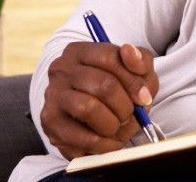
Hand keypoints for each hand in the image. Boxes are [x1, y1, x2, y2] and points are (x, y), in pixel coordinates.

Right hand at [40, 41, 159, 159]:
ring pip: (89, 108)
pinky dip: (103, 143)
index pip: (109, 57)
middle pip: (103, 84)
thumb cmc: (118, 89)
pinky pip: (82, 137)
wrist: (90, 118)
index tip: (144, 96)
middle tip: (131, 115)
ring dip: (113, 124)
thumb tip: (130, 51)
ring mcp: (52, 96)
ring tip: (118, 127)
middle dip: (125, 105)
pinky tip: (109, 140)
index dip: (133, 80)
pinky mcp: (51, 124)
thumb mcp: (136, 71)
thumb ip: (139, 59)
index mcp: (79, 52)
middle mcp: (61, 70)